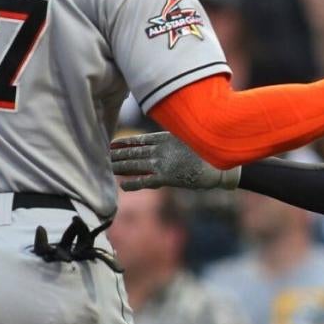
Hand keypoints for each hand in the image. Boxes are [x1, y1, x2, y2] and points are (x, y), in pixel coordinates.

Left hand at [111, 132, 239, 190]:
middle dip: (118, 154)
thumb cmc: (208, 151)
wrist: (220, 165)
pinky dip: (133, 183)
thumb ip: (175, 140)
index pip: (140, 140)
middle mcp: (161, 149)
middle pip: (133, 152)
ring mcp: (162, 163)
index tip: (112, 143)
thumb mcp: (189, 139)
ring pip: (135, 164)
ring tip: (108, 167)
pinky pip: (145, 181)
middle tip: (104, 155)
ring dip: (120, 166)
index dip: (125, 142)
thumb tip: (164, 143)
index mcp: (166, 138)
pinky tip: (124, 185)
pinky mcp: (167, 177)